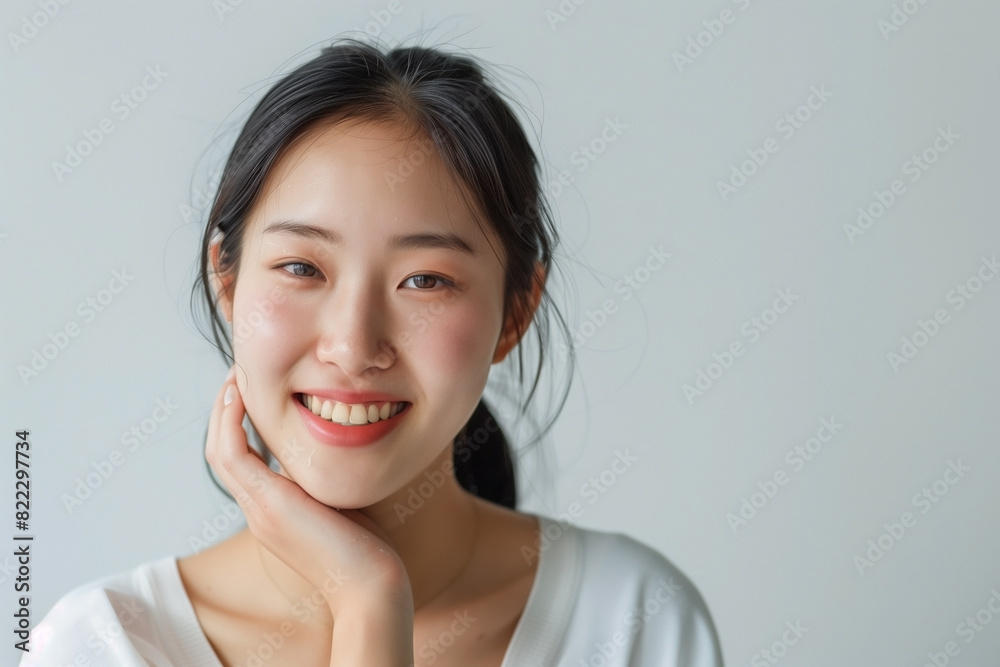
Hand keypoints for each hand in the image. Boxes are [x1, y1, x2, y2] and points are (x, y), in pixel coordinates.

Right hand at [205, 365, 414, 653]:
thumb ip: (327, 478)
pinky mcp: (269, 505)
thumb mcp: (340, 502)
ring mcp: (258, 509)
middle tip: (238, 375)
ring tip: (235, 377)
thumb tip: (337, 445)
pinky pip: (232, 455)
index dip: (240, 424)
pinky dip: (230, 423)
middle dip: (227, 410)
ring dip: (223, 410)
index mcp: (271, 510)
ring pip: (220, 451)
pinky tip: (240, 395)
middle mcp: (258, 510)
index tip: (253, 390)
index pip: (242, 460)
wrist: (370, 585)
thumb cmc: (368, 549)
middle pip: (222, 451)